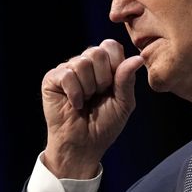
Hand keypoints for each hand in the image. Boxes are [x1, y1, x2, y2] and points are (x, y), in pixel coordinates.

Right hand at [41, 39, 145, 178]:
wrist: (84, 145)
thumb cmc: (104, 125)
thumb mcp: (124, 103)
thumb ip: (127, 79)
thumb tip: (139, 58)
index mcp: (104, 65)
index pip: (111, 46)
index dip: (115, 66)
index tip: (113, 87)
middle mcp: (85, 63)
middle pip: (96, 52)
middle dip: (102, 79)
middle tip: (98, 96)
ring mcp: (67, 69)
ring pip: (81, 63)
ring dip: (88, 88)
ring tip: (86, 101)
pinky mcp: (52, 79)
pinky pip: (67, 74)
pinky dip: (75, 93)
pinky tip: (75, 104)